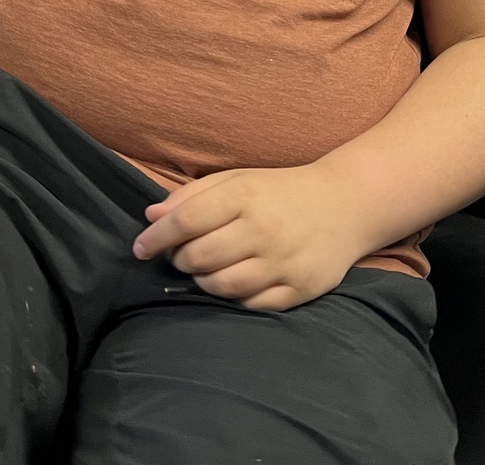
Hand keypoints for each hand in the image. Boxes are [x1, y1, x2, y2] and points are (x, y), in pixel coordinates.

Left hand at [132, 164, 368, 312]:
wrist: (343, 205)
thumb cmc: (278, 191)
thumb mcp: (235, 180)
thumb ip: (192, 196)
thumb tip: (151, 216)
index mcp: (244, 196)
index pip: (186, 220)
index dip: (156, 237)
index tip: (140, 247)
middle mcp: (263, 230)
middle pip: (200, 257)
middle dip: (179, 260)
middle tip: (179, 256)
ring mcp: (283, 262)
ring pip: (222, 286)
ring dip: (202, 281)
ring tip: (204, 270)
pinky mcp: (300, 289)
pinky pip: (252, 305)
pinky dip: (234, 298)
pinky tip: (233, 282)